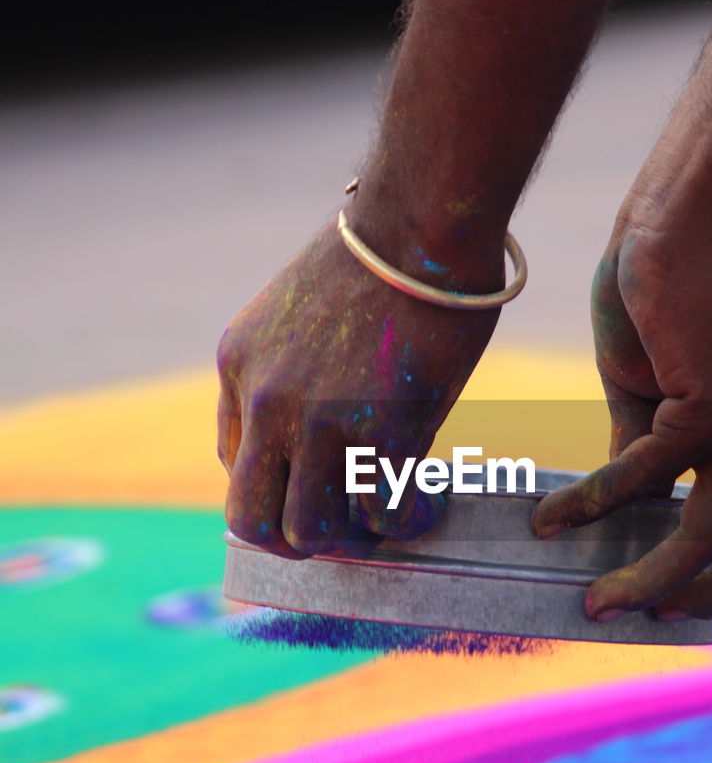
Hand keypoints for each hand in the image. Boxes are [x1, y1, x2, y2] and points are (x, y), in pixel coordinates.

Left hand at [217, 218, 499, 556]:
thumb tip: (314, 427)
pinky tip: (426, 500)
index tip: (318, 481)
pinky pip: (382, 513)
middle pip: (251, 519)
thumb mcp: (292, 310)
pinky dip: (405, 520)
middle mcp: (266, 402)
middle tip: (338, 530)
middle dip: (292, 539)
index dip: (278, 486)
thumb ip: (286, 370)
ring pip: (311, 532)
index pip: (233, 464)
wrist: (418, 222)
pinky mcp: (382, 432)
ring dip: (350, 540)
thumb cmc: (374, 257)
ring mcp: (320, 423)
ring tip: (384, 518)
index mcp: (238, 366)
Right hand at [532, 214, 711, 620]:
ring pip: (710, 529)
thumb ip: (642, 447)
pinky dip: (594, 503)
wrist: (673, 216)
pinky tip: (550, 518)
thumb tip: (621, 504)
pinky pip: (643, 473)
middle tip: (650, 615)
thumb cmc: (658, 292)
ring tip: (598, 602)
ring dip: (653, 577)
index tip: (685, 596)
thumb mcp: (649, 389)